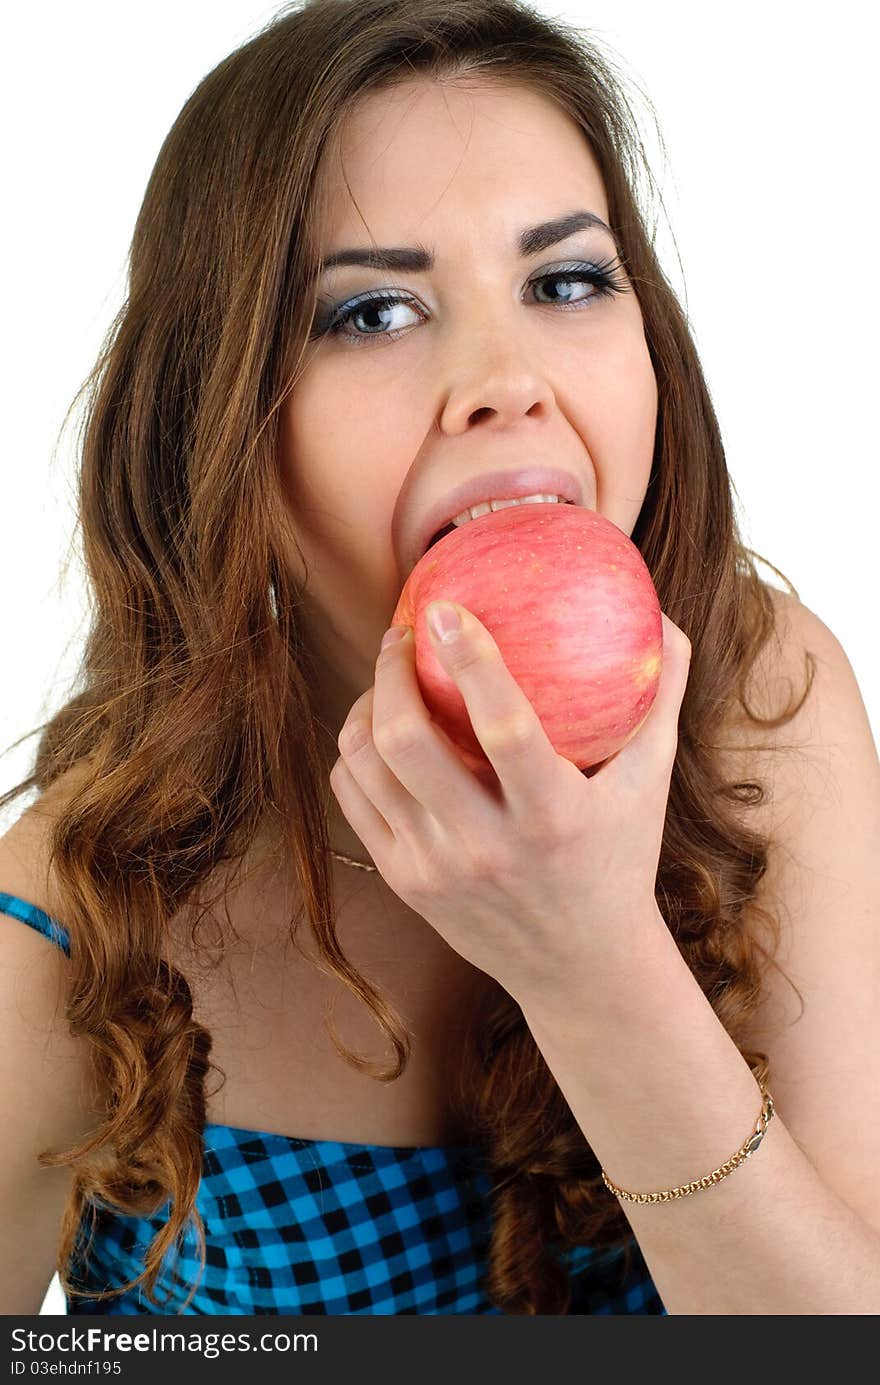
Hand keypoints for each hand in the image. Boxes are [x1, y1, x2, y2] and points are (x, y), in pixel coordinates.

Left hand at [329, 603, 691, 1007]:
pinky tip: (377, 726)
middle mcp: (487, 847)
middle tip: (406, 630)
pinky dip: (356, 750)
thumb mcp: (650, 784)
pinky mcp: (402, 881)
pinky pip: (353, 796)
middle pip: (408, 743)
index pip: (505, 728)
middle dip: (391, 670)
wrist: (579, 968)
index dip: (471, 660)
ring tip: (389, 673)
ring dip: (366, 702)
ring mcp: (435, 869)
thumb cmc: (619, 858)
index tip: (446, 608)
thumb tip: (662, 617)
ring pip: (366, 765)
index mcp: (553, 817)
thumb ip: (662, 698)